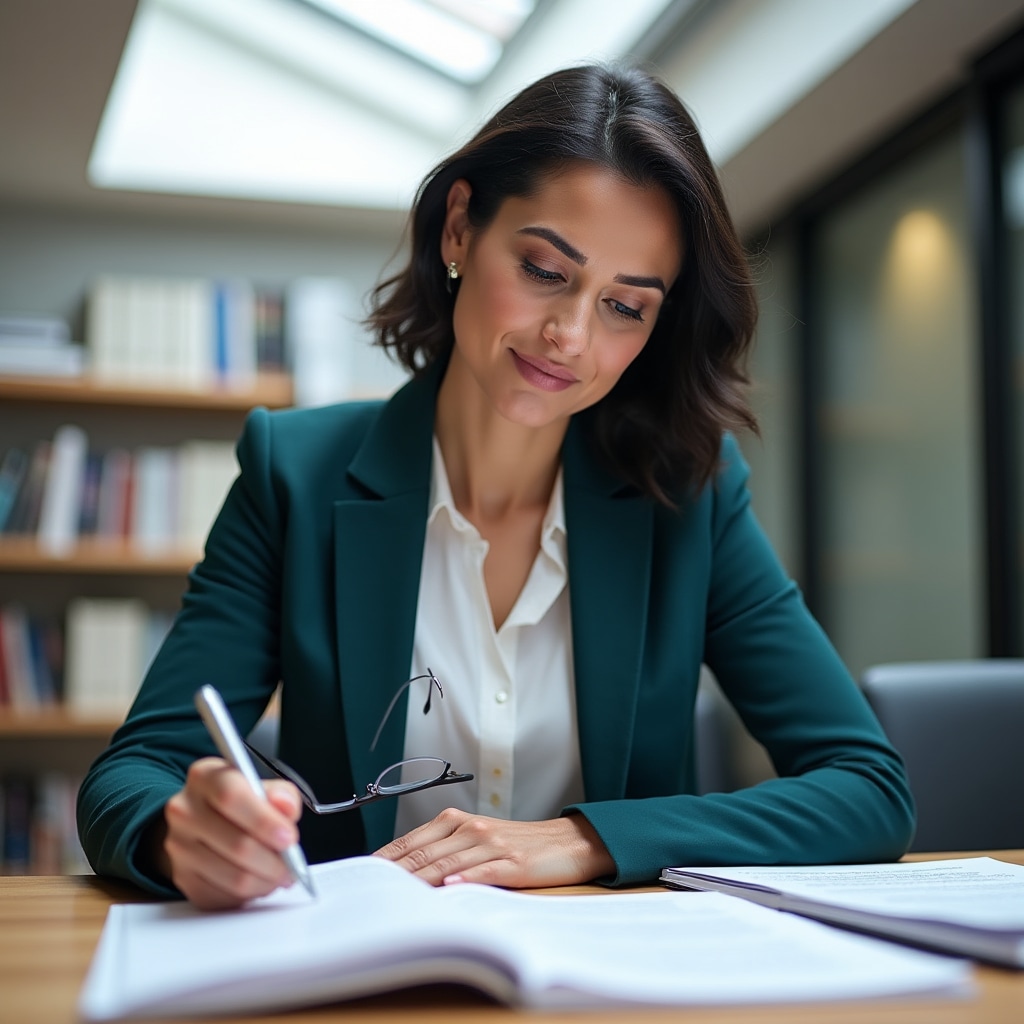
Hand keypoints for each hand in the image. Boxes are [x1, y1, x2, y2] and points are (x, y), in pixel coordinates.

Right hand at [152, 757, 302, 909]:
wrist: (203, 820)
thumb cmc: (240, 802)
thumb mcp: (262, 786)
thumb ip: (281, 794)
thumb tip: (286, 806)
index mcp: (204, 777)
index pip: (231, 796)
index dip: (264, 820)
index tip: (289, 837)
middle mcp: (184, 810)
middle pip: (236, 844)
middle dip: (274, 860)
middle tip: (292, 864)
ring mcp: (179, 847)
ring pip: (233, 877)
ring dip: (266, 881)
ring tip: (280, 874)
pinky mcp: (183, 878)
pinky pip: (224, 897)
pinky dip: (250, 894)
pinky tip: (259, 880)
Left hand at [374, 809, 614, 887]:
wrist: (567, 842)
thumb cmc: (518, 844)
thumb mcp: (478, 840)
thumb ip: (445, 851)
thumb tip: (406, 874)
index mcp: (457, 820)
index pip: (410, 841)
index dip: (384, 859)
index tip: (362, 876)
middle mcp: (470, 828)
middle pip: (423, 853)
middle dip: (393, 875)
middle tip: (369, 892)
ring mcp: (491, 844)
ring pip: (447, 864)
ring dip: (420, 881)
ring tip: (396, 896)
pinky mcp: (513, 862)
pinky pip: (484, 871)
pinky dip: (465, 879)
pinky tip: (450, 888)